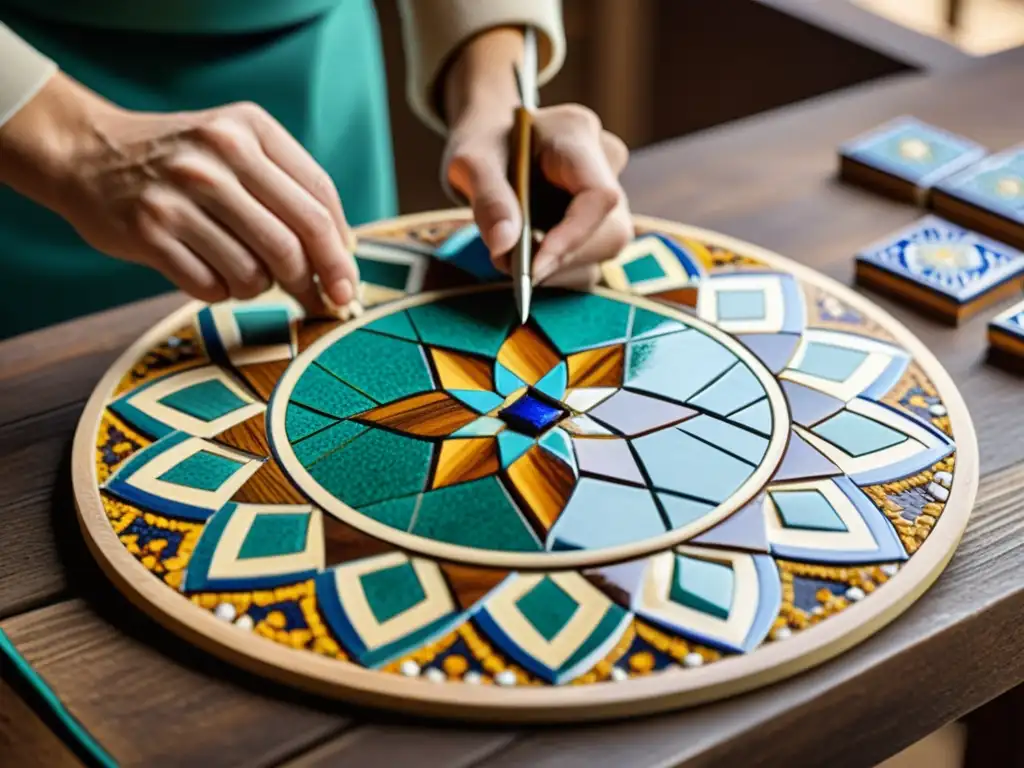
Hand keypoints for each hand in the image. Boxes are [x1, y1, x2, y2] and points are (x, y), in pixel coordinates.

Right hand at [0, 73, 356, 312]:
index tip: (348, 284)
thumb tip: (342, 258)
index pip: (319, 198)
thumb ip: (288, 189)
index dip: (341, 250)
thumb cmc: (180, 160)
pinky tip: (208, 271)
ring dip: (259, 287)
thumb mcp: (236, 145)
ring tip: (243, 270)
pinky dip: (220, 292)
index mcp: (250, 129)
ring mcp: (181, 194)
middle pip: (294, 241)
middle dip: (314, 282)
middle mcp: (217, 156)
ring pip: (255, 273)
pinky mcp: (149, 231)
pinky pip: (212, 287)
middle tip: (316, 299)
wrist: (85, 152)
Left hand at [442, 30, 632, 286]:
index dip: (573, 235)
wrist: (495, 142)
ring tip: (514, 261)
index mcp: (576, 134)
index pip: (598, 195)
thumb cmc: (484, 145)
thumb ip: (488, 200)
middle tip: (512, 269)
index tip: (534, 265)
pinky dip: (560, 268)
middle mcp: (605, 161)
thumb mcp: (471, 163)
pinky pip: (593, 257)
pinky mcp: (604, 218)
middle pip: (609, 231)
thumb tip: (502, 248)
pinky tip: (529, 260)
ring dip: (559, 268)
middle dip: (561, 259)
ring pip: (604, 249)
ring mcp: (611, 192)